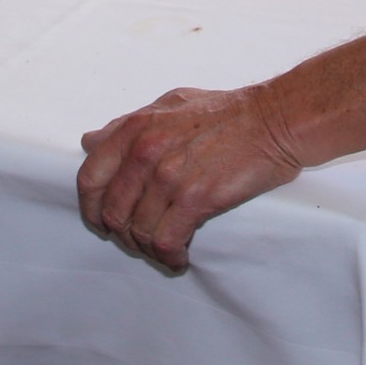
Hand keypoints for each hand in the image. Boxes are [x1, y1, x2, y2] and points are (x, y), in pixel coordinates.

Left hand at [77, 84, 304, 271]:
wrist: (275, 120)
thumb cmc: (227, 111)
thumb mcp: (169, 104)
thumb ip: (127, 125)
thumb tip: (91, 142)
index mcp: (135, 128)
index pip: (90, 177)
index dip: (91, 207)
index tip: (102, 221)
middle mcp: (145, 152)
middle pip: (111, 211)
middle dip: (120, 235)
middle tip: (136, 242)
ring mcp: (169, 176)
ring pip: (137, 231)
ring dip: (147, 249)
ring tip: (163, 251)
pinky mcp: (196, 198)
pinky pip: (166, 241)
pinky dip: (170, 257)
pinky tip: (180, 259)